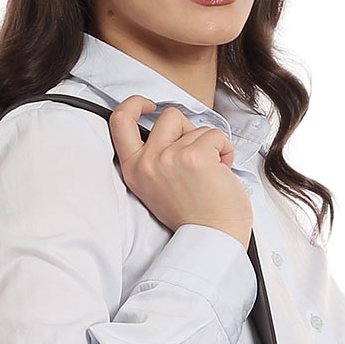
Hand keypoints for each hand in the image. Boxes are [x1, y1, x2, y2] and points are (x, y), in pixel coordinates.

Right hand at [108, 94, 253, 246]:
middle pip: (169, 116)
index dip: (134, 103)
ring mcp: (170, 158)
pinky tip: (222, 172)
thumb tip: (175, 129)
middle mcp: (147, 163)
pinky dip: (224, 150)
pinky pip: (215, 135)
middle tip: (197, 156)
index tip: (149, 104)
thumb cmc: (193, 217)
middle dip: (189, 130)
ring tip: (210, 172)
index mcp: (135, 170)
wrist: (212, 240)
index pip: (120, 121)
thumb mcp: (159, 187)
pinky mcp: (195, 157)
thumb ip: (156, 158)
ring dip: (209, 145)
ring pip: (195, 126)